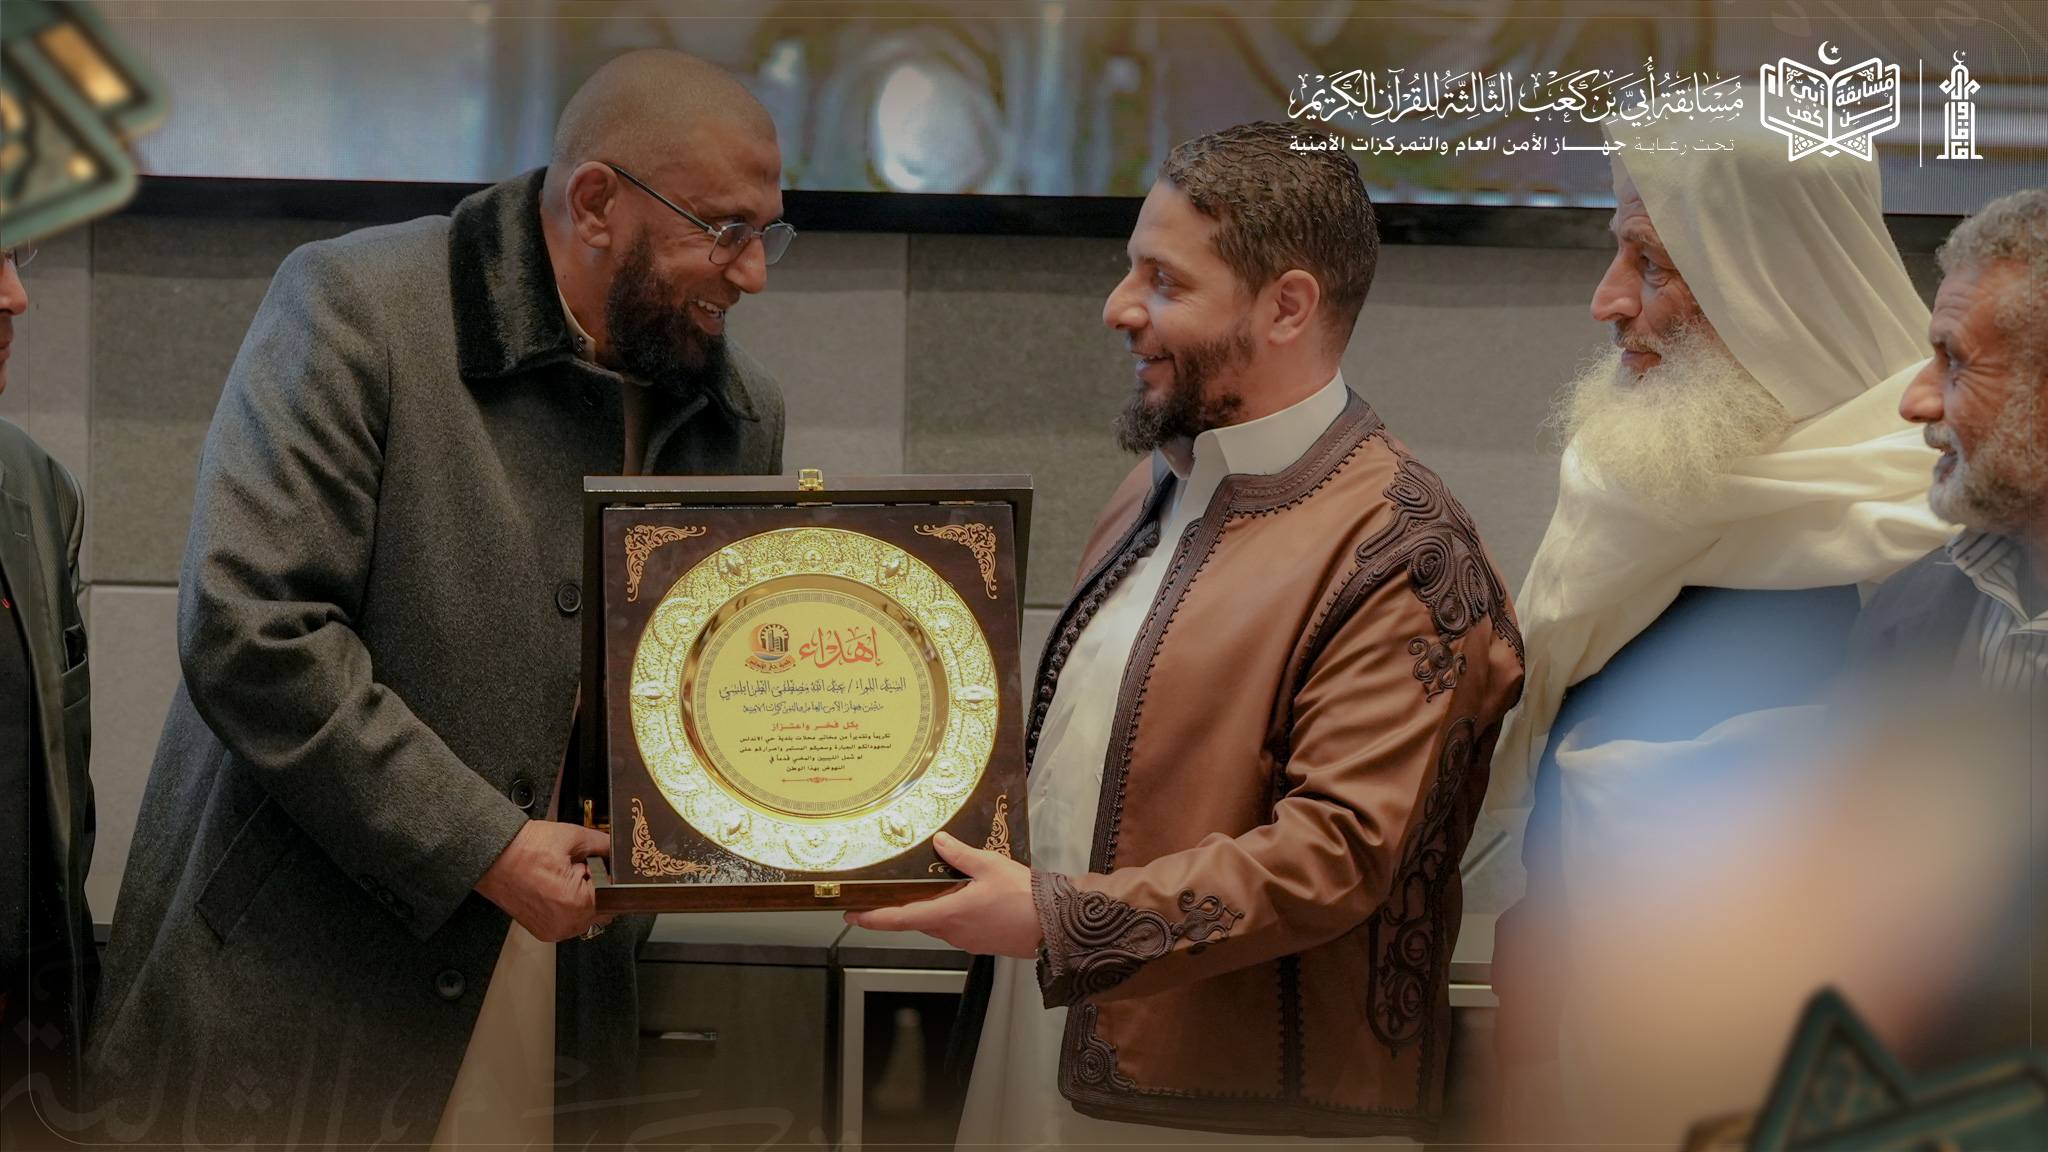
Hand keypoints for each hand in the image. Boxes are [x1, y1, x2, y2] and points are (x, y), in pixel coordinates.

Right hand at [475, 820, 613, 942]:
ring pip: (586, 918)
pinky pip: (569, 922)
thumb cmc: (525, 848)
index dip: (606, 879)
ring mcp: (553, 931)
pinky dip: (568, 907)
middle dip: (596, 891)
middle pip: (602, 911)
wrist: (492, 856)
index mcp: (577, 904)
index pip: (614, 898)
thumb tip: (619, 851)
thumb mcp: (573, 838)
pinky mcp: (542, 931)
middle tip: (576, 871)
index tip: (595, 867)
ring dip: (582, 900)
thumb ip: (604, 845)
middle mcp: (565, 924)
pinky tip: (554, 889)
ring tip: (562, 879)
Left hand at [843, 831, 1041, 957]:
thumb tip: (939, 842)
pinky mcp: (981, 942)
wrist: (1056, 924)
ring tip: (934, 886)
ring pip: (938, 924)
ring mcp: (967, 941)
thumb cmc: (1023, 896)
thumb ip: (960, 855)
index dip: (872, 918)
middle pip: (918, 920)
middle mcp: (953, 933)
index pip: (900, 919)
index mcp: (948, 914)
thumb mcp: (989, 865)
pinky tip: (964, 896)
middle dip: (904, 907)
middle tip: (890, 891)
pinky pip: (957, 927)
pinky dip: (951, 913)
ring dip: (932, 908)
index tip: (852, 916)